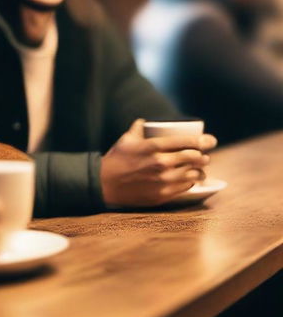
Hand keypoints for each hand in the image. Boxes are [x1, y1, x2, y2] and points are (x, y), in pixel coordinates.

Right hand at [100, 119, 217, 207]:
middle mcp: (161, 163)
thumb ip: (138, 128)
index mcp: (153, 146)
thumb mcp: (126, 139)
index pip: (186, 142)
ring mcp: (163, 180)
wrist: (106, 183)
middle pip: (194, 157)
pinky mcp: (163, 194)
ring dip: (200, 170)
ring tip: (199, 168)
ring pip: (194, 173)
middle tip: (204, 154)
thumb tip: (145, 122)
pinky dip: (191, 181)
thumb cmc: (116, 159)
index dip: (202, 141)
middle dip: (203, 155)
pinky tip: (190, 178)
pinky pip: (186, 186)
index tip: (210, 140)